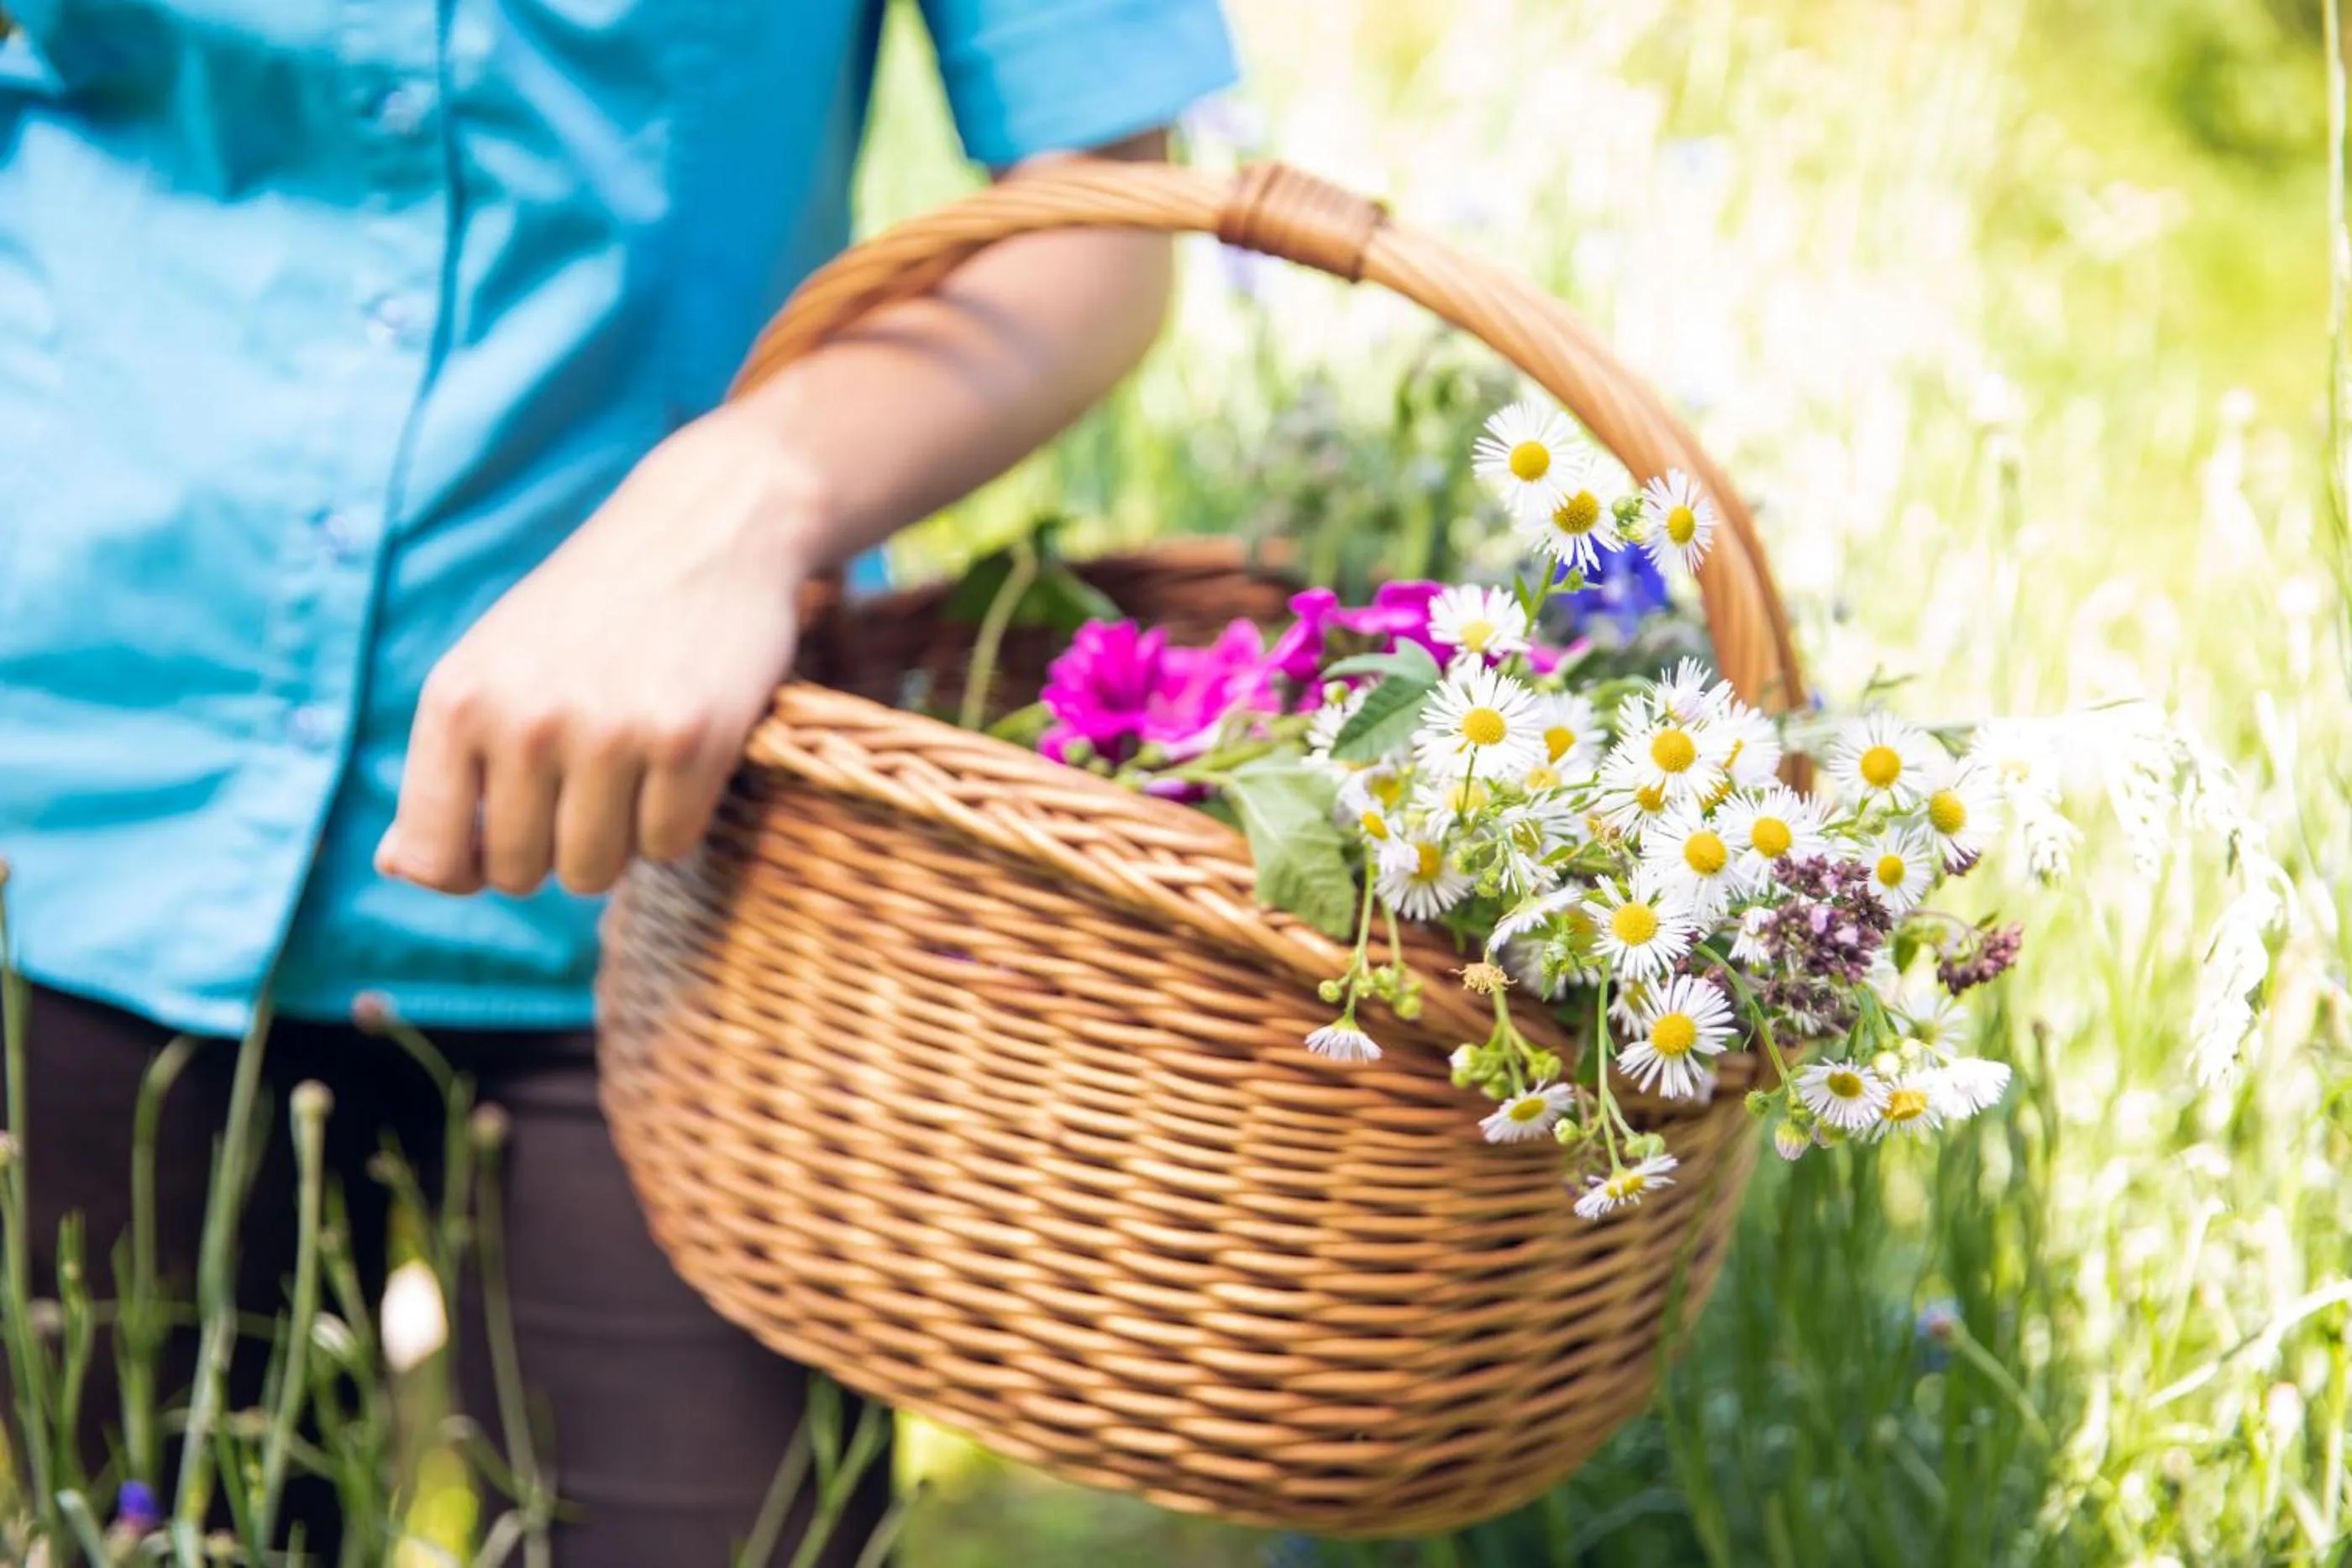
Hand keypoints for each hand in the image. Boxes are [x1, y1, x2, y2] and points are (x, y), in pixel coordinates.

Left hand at [377, 405, 823, 895]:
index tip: (502, 833)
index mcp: (458, 698)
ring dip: (617, 838)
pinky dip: (676, 818)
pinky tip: (678, 759)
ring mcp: (608, 731)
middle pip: (520, 875)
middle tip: (583, 784)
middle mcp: (524, 718)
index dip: (469, 868)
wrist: (708, 528)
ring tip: (631, 768)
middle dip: (552, 848)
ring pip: (594, 872)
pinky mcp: (686, 740)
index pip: (434, 856)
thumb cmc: (592, 610)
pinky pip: (667, 844)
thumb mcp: (492, 668)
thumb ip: (444, 767)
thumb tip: (396, 868)